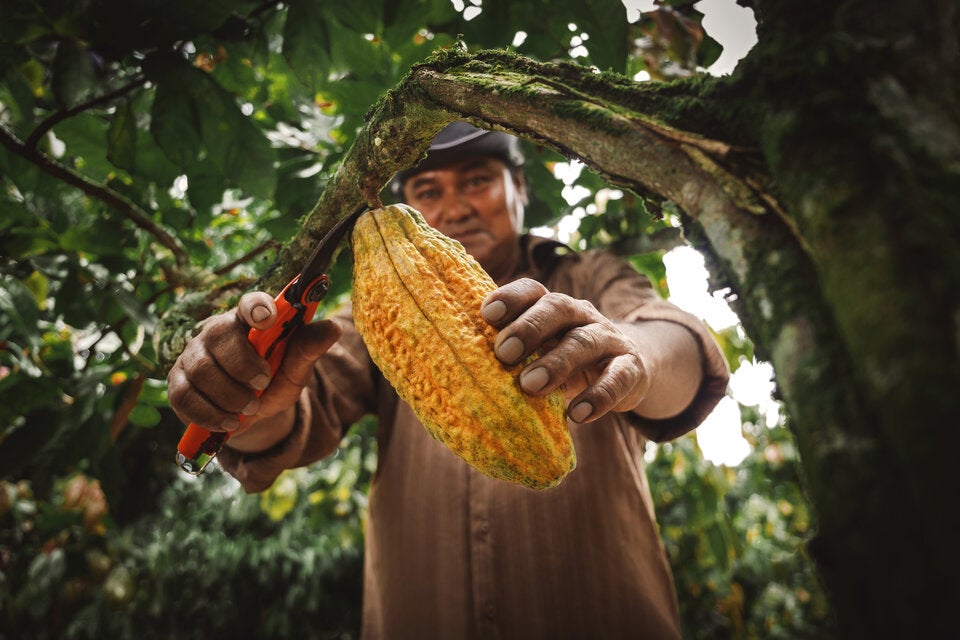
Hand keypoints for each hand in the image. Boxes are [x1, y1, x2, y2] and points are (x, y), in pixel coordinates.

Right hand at [166, 291, 340, 448]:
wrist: (251, 414)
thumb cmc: (273, 382)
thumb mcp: (295, 369)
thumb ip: (309, 349)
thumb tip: (334, 327)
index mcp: (249, 321)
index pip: (249, 303)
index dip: (256, 307)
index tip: (267, 318)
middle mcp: (216, 332)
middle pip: (218, 336)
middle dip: (243, 366)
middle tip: (262, 384)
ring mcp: (193, 356)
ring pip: (201, 370)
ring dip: (229, 395)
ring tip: (249, 409)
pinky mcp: (179, 384)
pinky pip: (184, 396)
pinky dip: (209, 413)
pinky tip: (229, 422)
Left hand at [480, 278, 649, 423]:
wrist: (630, 368)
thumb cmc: (567, 359)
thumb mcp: (543, 350)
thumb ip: (515, 355)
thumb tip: (461, 375)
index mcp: (553, 307)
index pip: (532, 290)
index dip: (510, 297)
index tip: (487, 314)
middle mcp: (581, 315)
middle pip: (556, 308)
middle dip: (529, 328)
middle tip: (504, 353)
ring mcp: (608, 339)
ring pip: (584, 342)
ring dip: (557, 363)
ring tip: (531, 385)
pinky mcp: (631, 367)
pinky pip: (618, 378)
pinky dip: (599, 396)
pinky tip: (578, 415)